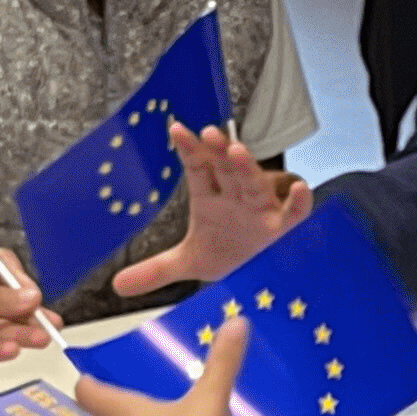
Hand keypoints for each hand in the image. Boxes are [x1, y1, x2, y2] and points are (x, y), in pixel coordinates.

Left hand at [0, 249, 47, 378]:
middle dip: (27, 314)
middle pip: (7, 305)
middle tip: (47, 323)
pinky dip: (0, 350)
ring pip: (0, 329)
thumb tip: (30, 296)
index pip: (4, 273)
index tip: (33, 296)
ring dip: (20, 333)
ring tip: (38, 338)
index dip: (21, 285)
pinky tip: (12, 348)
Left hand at [109, 124, 310, 298]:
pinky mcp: (283, 229)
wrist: (259, 275)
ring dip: (247, 169)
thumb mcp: (189, 262)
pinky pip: (293, 213)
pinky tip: (299, 190)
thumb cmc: (229, 253)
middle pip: (226, 169)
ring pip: (254, 184)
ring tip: (237, 153)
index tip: (177, 130)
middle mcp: (236, 197)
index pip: (199, 167)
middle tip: (209, 134)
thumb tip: (117, 284)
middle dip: (218, 152)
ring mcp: (261, 210)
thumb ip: (155, 270)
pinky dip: (298, 202)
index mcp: (211, 197)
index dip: (189, 149)